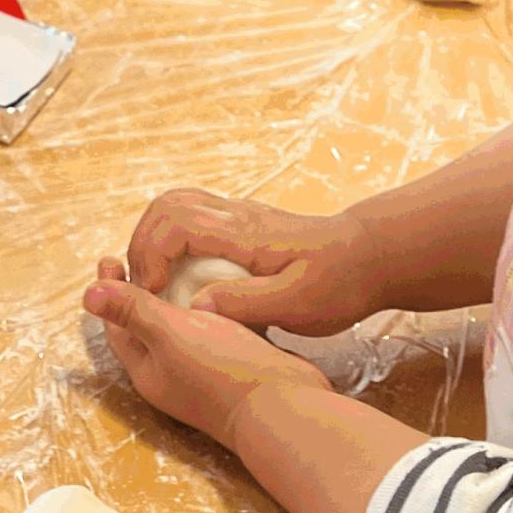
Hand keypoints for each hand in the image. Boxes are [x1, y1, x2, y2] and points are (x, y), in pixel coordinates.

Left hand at [81, 276, 332, 449]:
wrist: (287, 406)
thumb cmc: (223, 370)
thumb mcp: (170, 334)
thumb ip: (132, 312)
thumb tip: (86, 294)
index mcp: (149, 370)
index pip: (119, 326)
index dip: (112, 291)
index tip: (110, 257)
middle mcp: (173, 374)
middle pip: (147, 327)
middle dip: (142, 292)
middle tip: (141, 257)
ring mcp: (205, 373)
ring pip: (182, 329)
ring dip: (178, 298)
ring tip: (179, 265)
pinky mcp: (235, 364)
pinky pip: (213, 331)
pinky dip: (209, 307)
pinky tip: (219, 285)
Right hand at [113, 187, 386, 336]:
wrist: (369, 258)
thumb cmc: (339, 284)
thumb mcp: (298, 304)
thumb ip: (245, 303)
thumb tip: (195, 308)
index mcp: (243, 233)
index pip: (176, 223)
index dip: (151, 255)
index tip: (153, 294)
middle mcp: (235, 215)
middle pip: (167, 205)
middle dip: (143, 244)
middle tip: (145, 288)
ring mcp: (237, 216)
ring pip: (175, 204)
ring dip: (153, 238)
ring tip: (155, 282)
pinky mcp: (240, 225)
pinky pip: (190, 216)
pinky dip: (170, 240)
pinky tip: (179, 275)